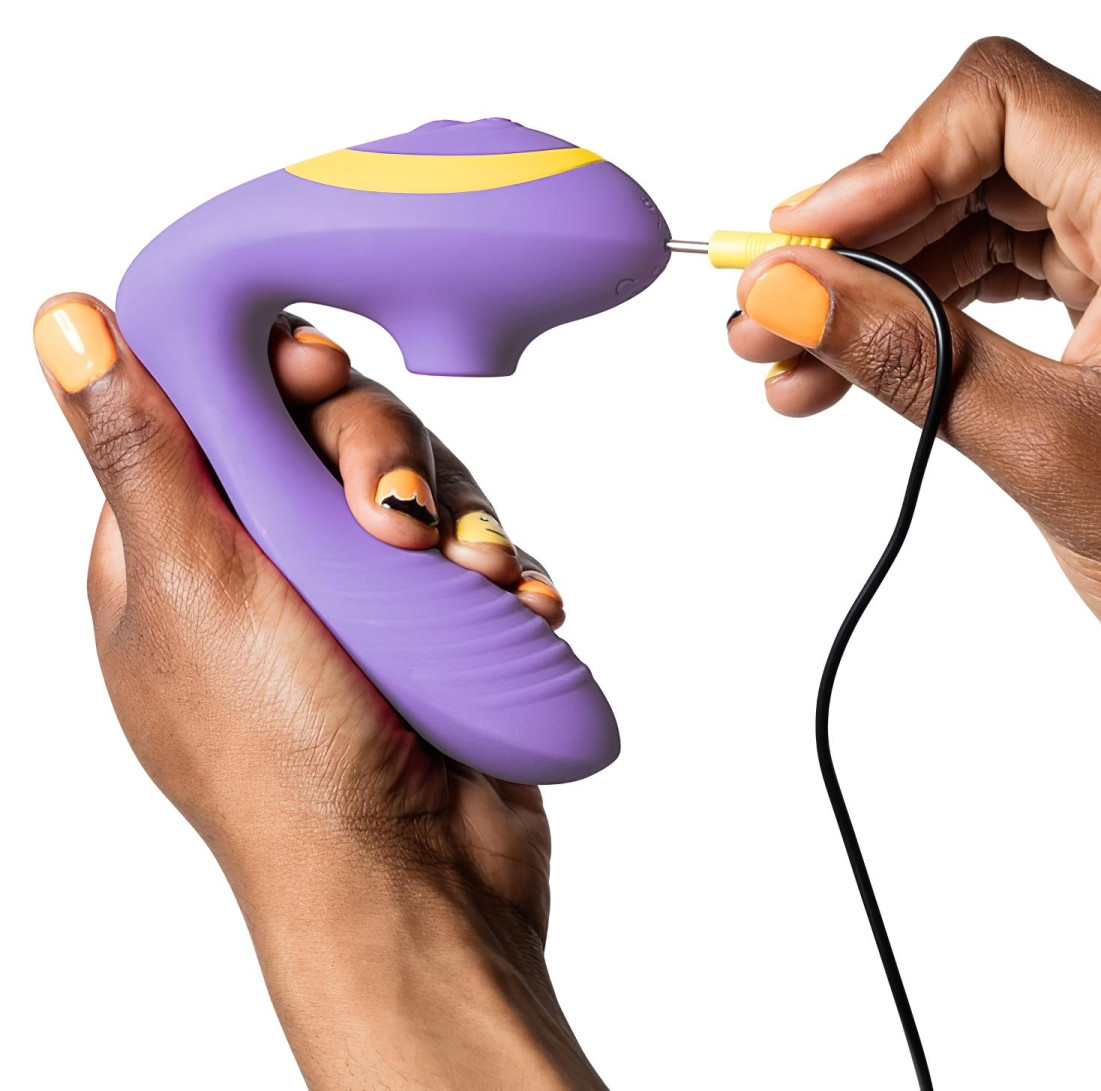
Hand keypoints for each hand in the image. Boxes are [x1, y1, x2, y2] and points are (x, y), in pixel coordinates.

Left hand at [33, 294, 602, 1087]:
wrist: (412, 886)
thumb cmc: (284, 762)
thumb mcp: (196, 588)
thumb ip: (143, 449)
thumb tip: (66, 316)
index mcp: (181, 547)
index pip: (219, 402)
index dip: (272, 373)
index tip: (316, 380)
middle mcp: (271, 563)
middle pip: (336, 430)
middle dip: (382, 458)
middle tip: (395, 521)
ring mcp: (364, 597)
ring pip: (424, 485)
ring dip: (462, 521)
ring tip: (476, 583)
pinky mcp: (442, 627)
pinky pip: (484, 556)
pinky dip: (506, 575)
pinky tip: (515, 608)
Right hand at [728, 40, 1100, 919]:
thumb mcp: (1048, 451)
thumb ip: (908, 355)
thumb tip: (786, 293)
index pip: (1002, 110)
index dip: (880, 168)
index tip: (797, 249)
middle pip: (986, 164)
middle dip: (865, 240)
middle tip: (768, 315)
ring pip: (996, 228)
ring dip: (892, 287)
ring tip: (795, 361)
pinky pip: (1028, 284)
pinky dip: (947, 321)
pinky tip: (870, 371)